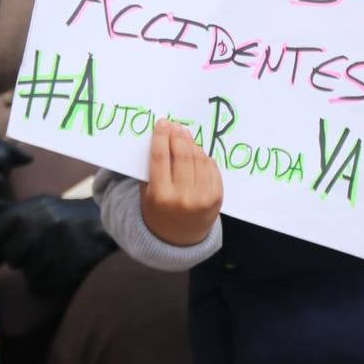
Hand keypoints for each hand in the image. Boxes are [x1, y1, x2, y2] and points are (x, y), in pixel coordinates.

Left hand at [0, 197, 114, 295]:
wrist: (102, 226)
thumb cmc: (59, 216)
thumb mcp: (30, 211)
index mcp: (28, 211)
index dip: (1, 241)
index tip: (14, 238)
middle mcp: (39, 230)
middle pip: (9, 257)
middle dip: (20, 254)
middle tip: (38, 244)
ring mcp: (53, 252)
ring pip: (25, 272)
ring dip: (35, 268)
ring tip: (53, 253)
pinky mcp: (64, 273)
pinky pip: (38, 287)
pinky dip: (46, 281)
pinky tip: (59, 266)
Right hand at [140, 120, 221, 245]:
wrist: (179, 239)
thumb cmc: (158, 211)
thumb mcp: (146, 194)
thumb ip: (151, 169)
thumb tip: (160, 137)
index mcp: (161, 196)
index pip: (160, 158)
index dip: (161, 137)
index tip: (162, 123)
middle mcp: (183, 197)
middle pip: (182, 155)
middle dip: (177, 136)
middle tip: (174, 125)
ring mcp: (202, 198)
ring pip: (198, 159)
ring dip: (191, 143)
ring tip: (184, 134)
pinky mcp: (217, 197)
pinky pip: (211, 167)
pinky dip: (203, 156)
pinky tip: (196, 151)